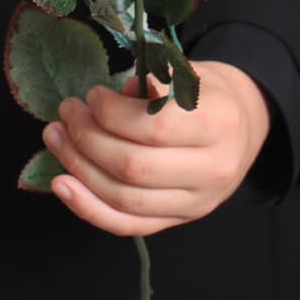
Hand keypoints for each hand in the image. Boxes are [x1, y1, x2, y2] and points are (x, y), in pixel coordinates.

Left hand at [40, 60, 273, 235]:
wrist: (244, 128)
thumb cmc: (209, 95)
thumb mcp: (190, 73)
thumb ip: (155, 81)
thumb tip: (116, 97)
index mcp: (219, 125)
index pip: (154, 128)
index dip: (112, 113)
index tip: (92, 96)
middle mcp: (212, 171)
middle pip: (133, 167)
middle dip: (87, 139)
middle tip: (67, 112)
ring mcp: (195, 204)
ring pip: (124, 199)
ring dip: (79, 168)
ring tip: (56, 138)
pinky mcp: (177, 222)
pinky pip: (127, 226)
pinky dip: (88, 208)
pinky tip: (62, 184)